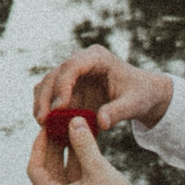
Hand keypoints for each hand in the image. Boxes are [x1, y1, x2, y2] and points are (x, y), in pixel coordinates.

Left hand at [26, 113, 138, 184]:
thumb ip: (83, 144)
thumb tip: (74, 122)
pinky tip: (89, 149)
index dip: (39, 147)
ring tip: (76, 132)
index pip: (35, 169)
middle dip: (56, 148)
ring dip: (71, 156)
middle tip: (61, 127)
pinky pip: (79, 183)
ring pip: (67, 177)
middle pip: (50, 172)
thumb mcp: (96, 168)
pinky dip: (81, 166)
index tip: (45, 129)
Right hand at [31, 43, 170, 134]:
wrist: (142, 95)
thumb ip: (118, 112)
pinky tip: (47, 126)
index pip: (73, 66)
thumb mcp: (134, 104)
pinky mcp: (68, 87)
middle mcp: (81, 61)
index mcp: (97, 58)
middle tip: (43, 120)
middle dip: (46, 97)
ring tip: (42, 124)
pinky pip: (50, 95)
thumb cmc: (141, 95)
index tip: (60, 108)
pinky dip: (46, 108)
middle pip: (55, 74)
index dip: (62, 85)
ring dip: (41, 103)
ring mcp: (73, 74)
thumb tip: (101, 122)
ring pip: (48, 84)